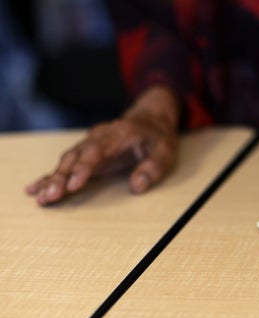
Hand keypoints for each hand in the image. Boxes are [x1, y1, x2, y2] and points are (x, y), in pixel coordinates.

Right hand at [26, 86, 178, 205]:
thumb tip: (137, 186)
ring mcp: (90, 145)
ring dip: (52, 179)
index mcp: (117, 135)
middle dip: (60, 177)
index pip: (96, 151)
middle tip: (50, 196)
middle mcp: (98, 138)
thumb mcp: (165, 152)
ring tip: (40, 197)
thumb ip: (152, 168)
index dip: (83, 168)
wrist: (150, 119)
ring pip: (67, 160)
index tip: (73, 185)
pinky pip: (66, 165)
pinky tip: (35, 189)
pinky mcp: (87, 154)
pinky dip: (51, 177)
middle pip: (75, 156)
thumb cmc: (157, 138)